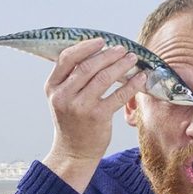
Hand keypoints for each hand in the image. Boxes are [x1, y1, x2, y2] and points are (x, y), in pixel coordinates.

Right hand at [43, 38, 145, 191]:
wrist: (73, 152)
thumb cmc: (72, 121)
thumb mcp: (63, 98)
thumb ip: (72, 78)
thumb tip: (96, 52)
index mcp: (52, 87)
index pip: (66, 58)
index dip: (85, 46)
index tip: (101, 41)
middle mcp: (63, 96)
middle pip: (87, 66)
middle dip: (107, 54)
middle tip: (122, 49)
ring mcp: (80, 107)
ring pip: (103, 78)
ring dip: (121, 65)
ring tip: (132, 59)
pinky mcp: (97, 117)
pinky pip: (118, 95)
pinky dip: (131, 84)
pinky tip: (140, 78)